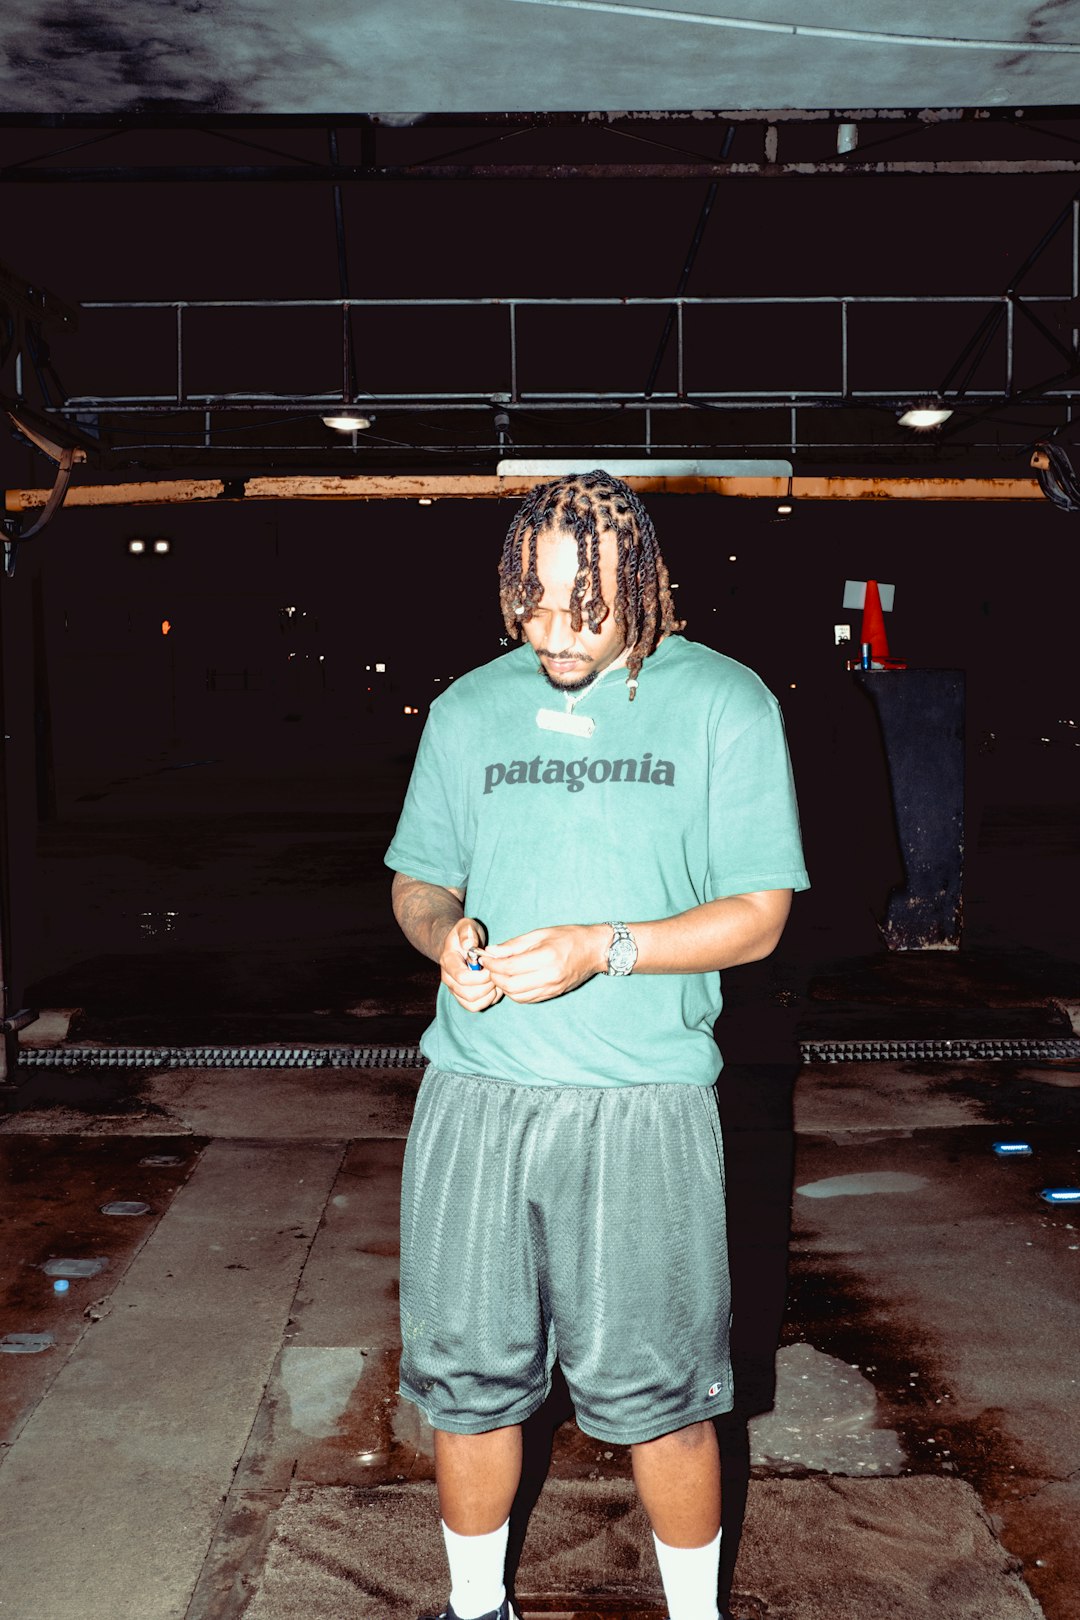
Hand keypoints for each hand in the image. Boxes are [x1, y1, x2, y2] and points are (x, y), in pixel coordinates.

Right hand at [439, 917, 502, 1012]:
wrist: (459, 944)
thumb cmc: (466, 934)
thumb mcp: (466, 926)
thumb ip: (467, 933)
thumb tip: (469, 945)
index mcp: (448, 961)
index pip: (463, 978)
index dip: (481, 976)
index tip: (492, 967)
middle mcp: (448, 979)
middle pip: (469, 994)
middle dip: (488, 986)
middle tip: (497, 975)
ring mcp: (454, 990)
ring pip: (472, 1004)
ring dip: (489, 995)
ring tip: (496, 981)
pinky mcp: (462, 997)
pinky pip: (475, 1007)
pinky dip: (488, 1001)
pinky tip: (494, 988)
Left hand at [480, 924, 607, 1003]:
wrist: (595, 950)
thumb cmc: (569, 937)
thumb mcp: (541, 933)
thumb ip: (515, 945)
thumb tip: (492, 952)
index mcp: (546, 957)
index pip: (510, 967)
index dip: (493, 964)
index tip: (484, 958)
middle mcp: (549, 976)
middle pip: (511, 985)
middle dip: (495, 977)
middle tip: (490, 967)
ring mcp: (552, 988)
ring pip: (517, 996)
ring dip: (504, 986)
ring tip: (500, 974)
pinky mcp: (553, 994)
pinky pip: (528, 999)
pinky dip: (515, 993)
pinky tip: (513, 981)